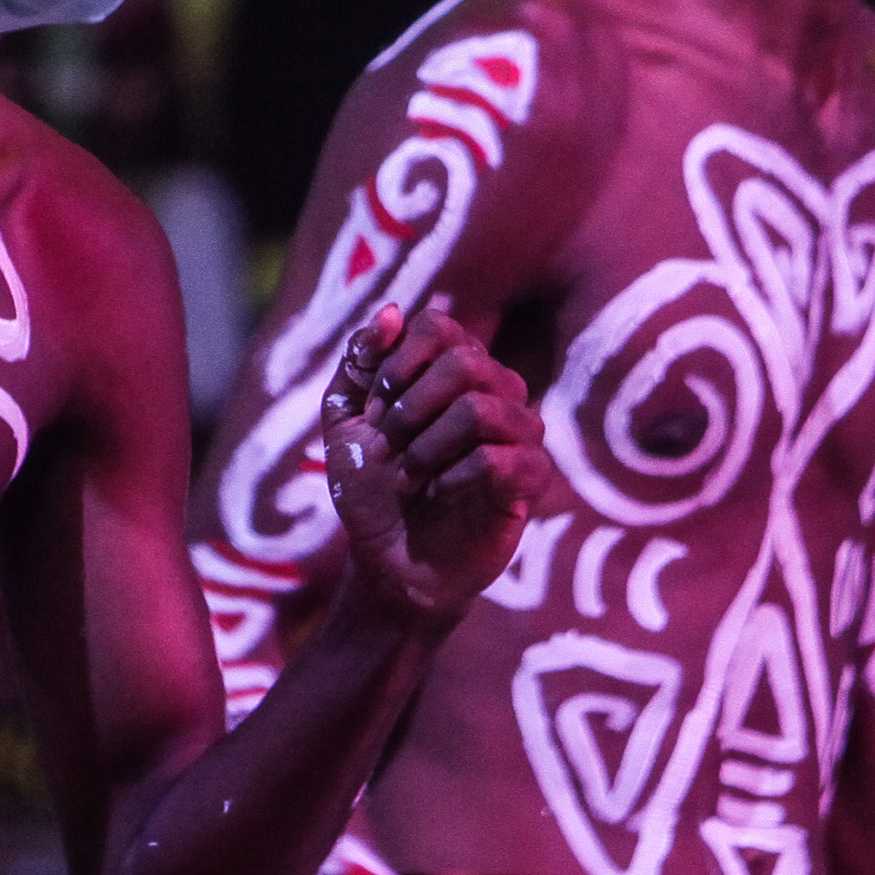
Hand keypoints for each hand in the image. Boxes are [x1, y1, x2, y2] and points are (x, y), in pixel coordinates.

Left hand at [324, 300, 552, 626]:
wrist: (387, 563)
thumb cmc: (370, 489)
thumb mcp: (344, 423)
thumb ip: (358, 364)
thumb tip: (390, 311)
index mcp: (453, 370)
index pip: (439, 327)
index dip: (398, 362)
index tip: (373, 407)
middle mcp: (494, 391)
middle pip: (465, 362)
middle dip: (410, 407)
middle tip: (387, 446)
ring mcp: (518, 434)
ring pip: (482, 410)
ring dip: (427, 447)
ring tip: (408, 476)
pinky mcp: (529, 481)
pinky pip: (502, 460)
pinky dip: (455, 478)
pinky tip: (439, 494)